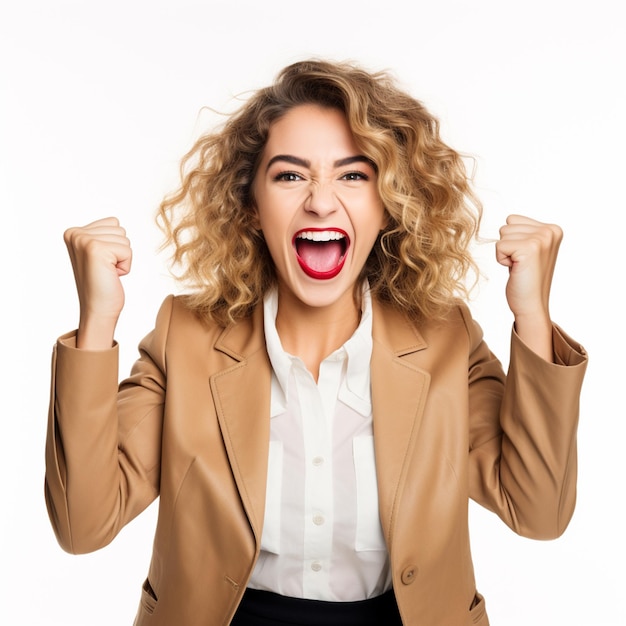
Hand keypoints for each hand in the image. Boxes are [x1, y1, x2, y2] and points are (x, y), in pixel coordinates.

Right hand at [63, 217, 131, 348]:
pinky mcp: (96, 250)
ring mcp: (84, 241)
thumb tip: (115, 222)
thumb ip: (103, 234)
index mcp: (73, 232)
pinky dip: (125, 266)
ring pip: (125, 240)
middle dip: (120, 252)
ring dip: (122, 259)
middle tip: (105, 270)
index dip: (115, 246)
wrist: (97, 310)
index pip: (113, 223)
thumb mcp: (98, 253)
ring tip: (107, 272)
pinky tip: (111, 276)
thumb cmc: (102, 284)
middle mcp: (75, 233)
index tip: (101, 263)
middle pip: (120, 230)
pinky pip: (128, 251)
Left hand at [496, 214, 562, 359]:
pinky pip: (499, 246)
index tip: (525, 257)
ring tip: (520, 267)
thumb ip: (524, 231)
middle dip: (508, 246)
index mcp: (553, 229)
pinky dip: (502, 260)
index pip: (513, 220)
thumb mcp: (530, 249)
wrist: (532, 305)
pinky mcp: (529, 248)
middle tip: (522, 264)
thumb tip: (508, 219)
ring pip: (502, 234)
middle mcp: (550, 231)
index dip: (512, 240)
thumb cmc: (526, 279)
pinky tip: (516, 270)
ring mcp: (541, 239)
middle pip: (507, 226)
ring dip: (505, 253)